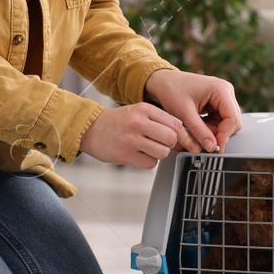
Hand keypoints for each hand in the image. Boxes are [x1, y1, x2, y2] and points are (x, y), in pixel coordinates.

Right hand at [79, 102, 193, 168]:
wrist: (89, 129)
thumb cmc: (117, 122)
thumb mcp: (138, 114)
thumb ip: (159, 122)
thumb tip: (184, 139)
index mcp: (144, 109)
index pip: (175, 123)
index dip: (181, 135)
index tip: (178, 140)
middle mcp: (138, 122)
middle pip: (171, 138)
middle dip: (169, 144)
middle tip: (159, 143)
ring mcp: (131, 139)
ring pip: (163, 152)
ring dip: (158, 154)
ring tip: (147, 149)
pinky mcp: (125, 154)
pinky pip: (150, 163)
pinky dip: (147, 162)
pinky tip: (138, 155)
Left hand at [143, 68, 242, 152]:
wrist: (162, 82)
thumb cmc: (171, 89)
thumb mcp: (184, 112)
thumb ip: (199, 131)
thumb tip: (211, 147)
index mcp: (221, 89)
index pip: (232, 118)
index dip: (224, 135)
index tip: (215, 148)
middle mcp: (225, 91)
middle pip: (232, 122)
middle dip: (218, 133)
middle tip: (203, 141)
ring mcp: (222, 97)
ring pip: (226, 123)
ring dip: (212, 131)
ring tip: (195, 131)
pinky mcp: (216, 103)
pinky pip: (219, 121)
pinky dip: (209, 127)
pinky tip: (196, 126)